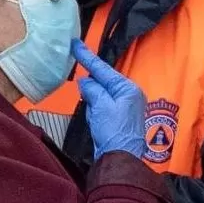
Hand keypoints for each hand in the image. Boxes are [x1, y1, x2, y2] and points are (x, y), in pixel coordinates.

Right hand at [72, 39, 146, 160]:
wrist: (119, 159)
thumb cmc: (114, 131)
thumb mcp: (101, 106)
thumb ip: (92, 89)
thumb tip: (86, 81)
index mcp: (128, 89)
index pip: (104, 69)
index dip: (88, 57)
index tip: (76, 44)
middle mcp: (128, 96)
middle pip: (101, 84)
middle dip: (91, 91)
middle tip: (92, 105)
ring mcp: (123, 108)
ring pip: (98, 97)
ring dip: (92, 106)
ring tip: (98, 121)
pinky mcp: (116, 120)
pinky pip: (99, 110)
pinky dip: (94, 115)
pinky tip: (98, 126)